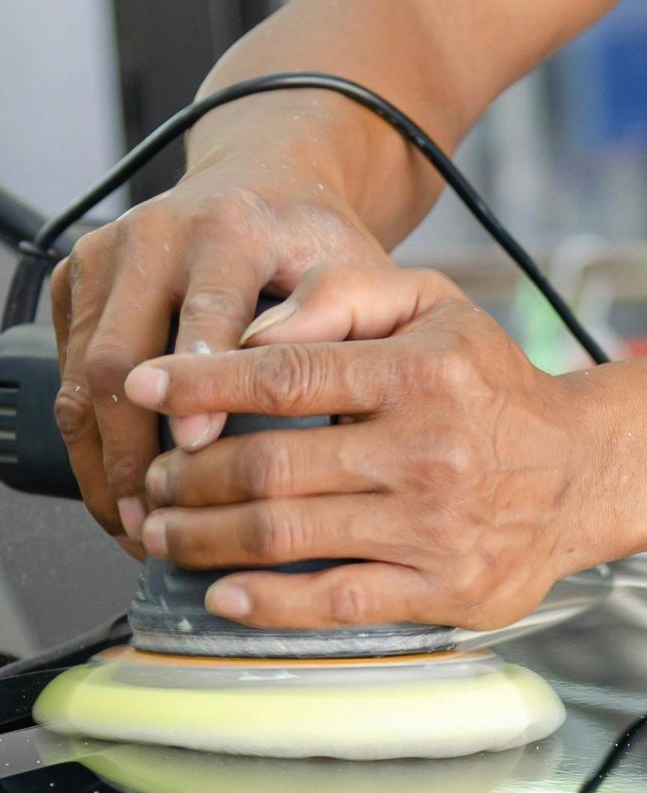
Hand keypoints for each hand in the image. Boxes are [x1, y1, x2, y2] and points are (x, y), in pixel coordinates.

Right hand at [50, 163, 387, 548]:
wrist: (265, 186)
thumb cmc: (313, 246)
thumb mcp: (354, 274)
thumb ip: (341, 329)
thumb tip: (291, 404)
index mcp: (232, 227)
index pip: (204, 313)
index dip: (199, 388)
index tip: (199, 452)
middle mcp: (156, 235)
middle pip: (118, 359)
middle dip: (133, 453)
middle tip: (160, 521)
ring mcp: (105, 256)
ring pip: (79, 378)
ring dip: (103, 465)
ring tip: (136, 527)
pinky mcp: (75, 281)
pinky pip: (65, 378)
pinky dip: (89, 445)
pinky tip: (120, 493)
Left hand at [124, 263, 629, 631]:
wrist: (582, 471)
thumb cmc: (495, 388)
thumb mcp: (436, 307)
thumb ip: (344, 293)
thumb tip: (254, 333)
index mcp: (420, 373)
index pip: (285, 376)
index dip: (200, 382)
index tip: (144, 388)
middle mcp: (427, 451)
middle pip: (270, 468)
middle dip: (189, 477)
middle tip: (153, 480)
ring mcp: (433, 528)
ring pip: (288, 536)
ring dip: (206, 538)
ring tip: (166, 531)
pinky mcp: (442, 589)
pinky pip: (336, 602)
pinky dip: (268, 604)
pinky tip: (223, 596)